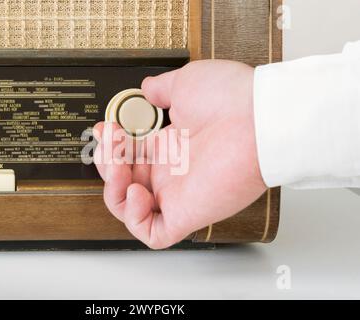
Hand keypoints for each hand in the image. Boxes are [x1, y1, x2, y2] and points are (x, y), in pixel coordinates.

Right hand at [93, 60, 266, 248]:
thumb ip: (161, 89)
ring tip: (119, 165)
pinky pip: (154, 234)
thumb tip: (147, 88)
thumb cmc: (231, 99)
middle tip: (111, 140)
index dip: (111, 146)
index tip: (105, 127)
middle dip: (106, 161)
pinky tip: (137, 190)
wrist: (260, 117)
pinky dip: (135, 217)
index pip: (129, 155)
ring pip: (131, 208)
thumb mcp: (185, 84)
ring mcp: (178, 193)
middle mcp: (172, 171)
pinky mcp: (187, 213)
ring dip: (113, 188)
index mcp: (170, 145)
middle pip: (124, 181)